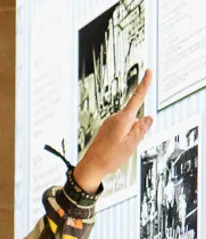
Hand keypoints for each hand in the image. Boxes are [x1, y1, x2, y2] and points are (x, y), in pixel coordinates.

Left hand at [74, 65, 152, 190]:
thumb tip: (149, 117)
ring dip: (129, 135)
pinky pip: (121, 129)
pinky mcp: (106, 129)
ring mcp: (109, 123)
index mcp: (122, 119)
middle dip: (137, 128)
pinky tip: (115, 148)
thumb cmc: (109, 158)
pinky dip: (123, 137)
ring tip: (119, 149)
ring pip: (128, 125)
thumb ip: (141, 129)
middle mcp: (114, 118)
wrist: (90, 167)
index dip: (144, 84)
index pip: (137, 98)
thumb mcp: (131, 144)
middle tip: (127, 145)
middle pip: (135, 117)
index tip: (149, 71)